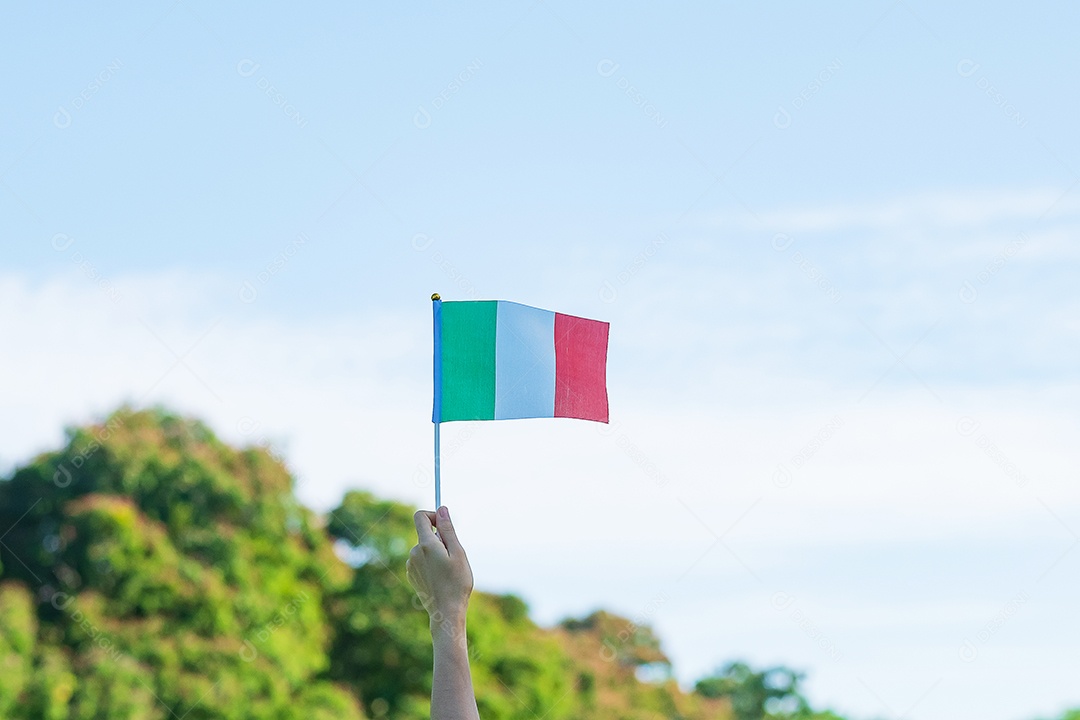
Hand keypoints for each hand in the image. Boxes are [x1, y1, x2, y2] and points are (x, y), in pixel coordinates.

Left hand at [406, 506, 473, 628]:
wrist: (446, 612)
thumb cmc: (457, 583)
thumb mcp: (458, 553)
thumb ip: (448, 529)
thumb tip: (442, 509)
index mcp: (426, 545)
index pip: (420, 517)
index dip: (433, 515)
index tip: (444, 525)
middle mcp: (414, 552)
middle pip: (426, 534)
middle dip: (440, 539)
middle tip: (453, 558)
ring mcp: (411, 564)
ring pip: (425, 548)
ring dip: (436, 553)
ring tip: (447, 571)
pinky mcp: (412, 575)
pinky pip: (421, 560)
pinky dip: (431, 563)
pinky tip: (440, 578)